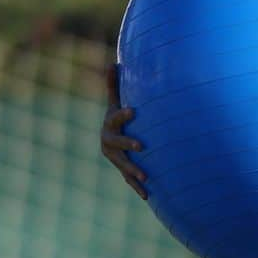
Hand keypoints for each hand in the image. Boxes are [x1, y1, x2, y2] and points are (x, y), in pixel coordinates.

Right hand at [100, 64, 146, 198]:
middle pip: (118, 145)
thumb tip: (112, 62)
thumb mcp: (115, 103)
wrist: (111, 140)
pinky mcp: (122, 171)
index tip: (133, 110)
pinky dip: (138, 188)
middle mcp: (109, 143)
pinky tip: (149, 196)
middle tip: (141, 146)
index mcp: (109, 125)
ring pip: (123, 165)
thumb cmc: (118, 118)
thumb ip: (114, 86)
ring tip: (146, 176)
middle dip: (128, 145)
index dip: (122, 115)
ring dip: (133, 171)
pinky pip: (129, 180)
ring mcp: (115, 159)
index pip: (115, 118)